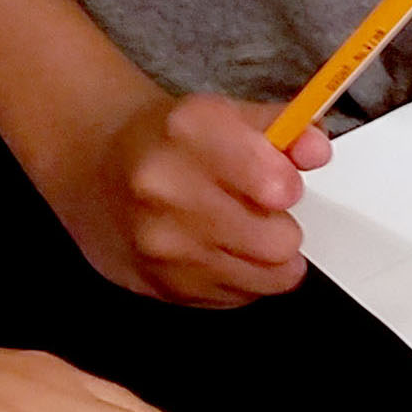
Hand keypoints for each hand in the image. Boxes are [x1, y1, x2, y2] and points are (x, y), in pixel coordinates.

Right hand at [45, 90, 331, 306]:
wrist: (95, 164)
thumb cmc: (168, 140)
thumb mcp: (226, 113)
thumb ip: (284, 128)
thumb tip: (317, 149)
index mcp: (190, 134)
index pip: (277, 185)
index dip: (289, 185)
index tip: (279, 181)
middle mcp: (167, 192)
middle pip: (278, 241)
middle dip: (283, 226)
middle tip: (262, 210)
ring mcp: (160, 246)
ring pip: (265, 278)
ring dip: (267, 258)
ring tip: (242, 230)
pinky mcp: (159, 286)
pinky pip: (238, 297)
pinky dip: (239, 277)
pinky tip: (215, 249)